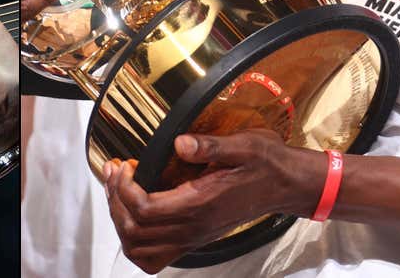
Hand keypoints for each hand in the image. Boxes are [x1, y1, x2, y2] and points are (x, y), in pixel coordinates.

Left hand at [102, 130, 320, 273]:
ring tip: (118, 191)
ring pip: (141, 250)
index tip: (123, 163)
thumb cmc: (264, 164)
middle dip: (115, 200)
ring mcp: (193, 237)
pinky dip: (136, 242)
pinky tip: (134, 213)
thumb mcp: (243, 145)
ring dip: (121, 222)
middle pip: (136, 232)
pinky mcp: (194, 238)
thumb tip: (180, 142)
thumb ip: (210, 146)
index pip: (145, 209)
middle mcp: (194, 227)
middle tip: (114, 172)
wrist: (285, 185)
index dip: (124, 188)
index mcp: (200, 204)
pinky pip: (155, 257)